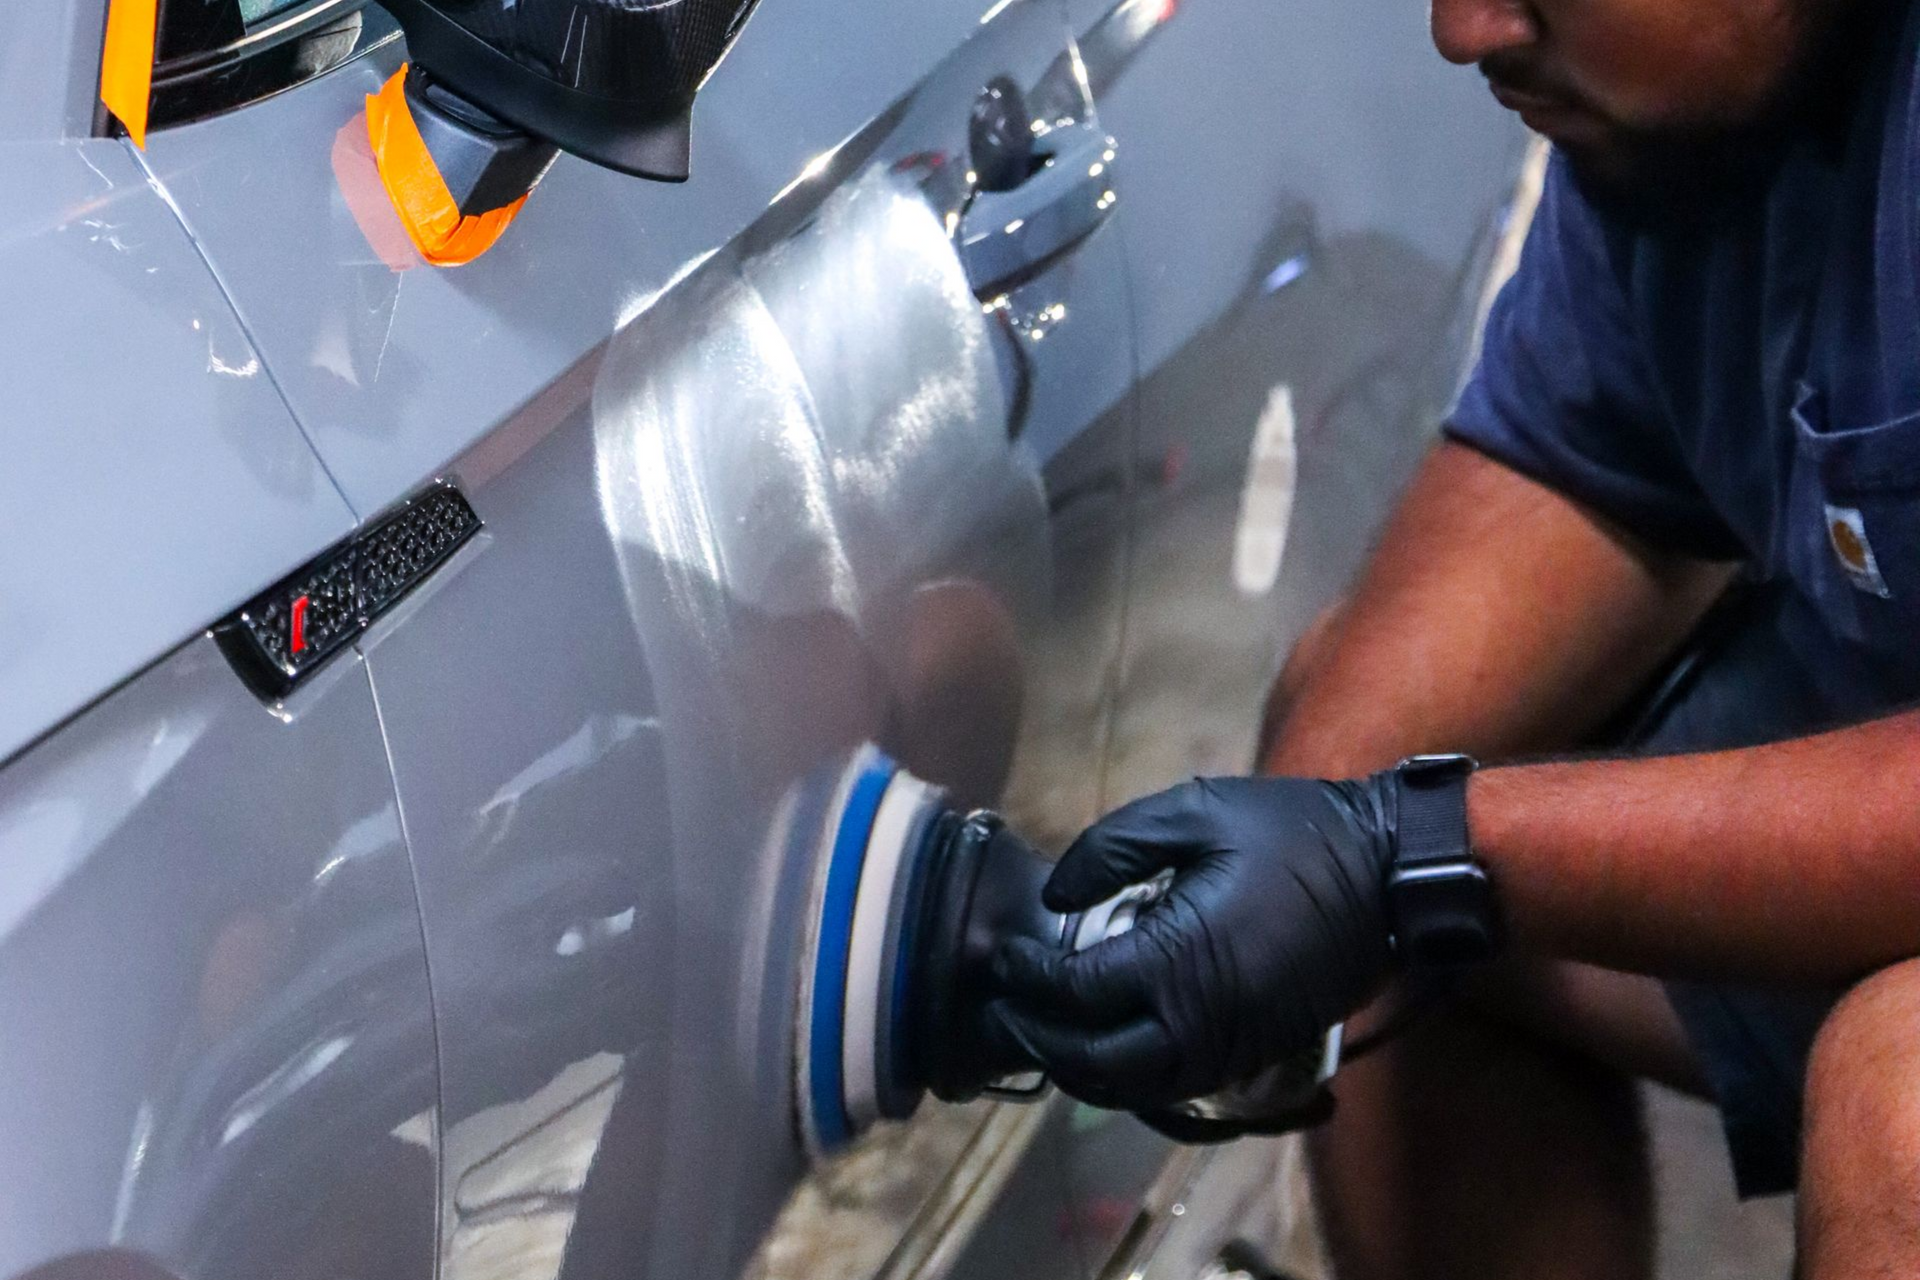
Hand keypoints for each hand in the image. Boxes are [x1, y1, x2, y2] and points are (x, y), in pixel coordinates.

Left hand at [987, 776, 1395, 1110]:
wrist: (1389, 875)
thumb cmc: (1291, 833)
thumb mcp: (1194, 812)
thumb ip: (1110, 848)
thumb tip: (1056, 897)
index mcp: (1178, 962)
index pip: (1075, 993)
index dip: (1028, 978)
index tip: (1003, 957)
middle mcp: (1200, 1024)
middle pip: (1094, 1064)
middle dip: (1041, 1040)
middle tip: (1008, 1007)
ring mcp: (1231, 1050)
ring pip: (1133, 1091)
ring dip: (1082, 1070)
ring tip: (1048, 1030)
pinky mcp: (1254, 1057)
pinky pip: (1175, 1089)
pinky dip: (1130, 1078)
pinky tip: (1109, 1043)